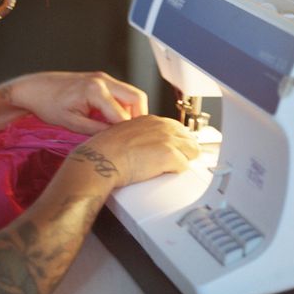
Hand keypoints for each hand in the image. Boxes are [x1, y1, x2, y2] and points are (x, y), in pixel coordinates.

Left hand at [8, 71, 148, 134]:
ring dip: (133, 112)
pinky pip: (122, 93)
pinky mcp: (101, 80)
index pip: (123, 115)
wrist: (34, 88)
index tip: (127, 146)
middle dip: (139, 118)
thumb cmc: (48, 105)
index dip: (126, 132)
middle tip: (133, 137)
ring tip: (123, 131)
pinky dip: (124, 106)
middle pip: (137, 98)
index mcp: (95, 90)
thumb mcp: (71, 123)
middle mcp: (103, 80)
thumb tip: (116, 139)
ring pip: (132, 94)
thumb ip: (96, 131)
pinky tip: (114, 121)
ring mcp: (103, 77)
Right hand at [70, 114, 199, 188]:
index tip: (175, 150)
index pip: (177, 128)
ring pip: (192, 152)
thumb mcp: (124, 133)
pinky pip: (184, 166)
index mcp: (151, 120)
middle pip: (189, 139)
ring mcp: (167, 139)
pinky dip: (175, 172)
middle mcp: (162, 126)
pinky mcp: (169, 155)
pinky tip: (161, 173)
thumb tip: (147, 147)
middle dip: (184, 152)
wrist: (101, 159)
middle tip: (172, 163)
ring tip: (166, 169)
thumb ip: (140, 135)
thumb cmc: (106, 150)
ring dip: (182, 161)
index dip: (177, 142)